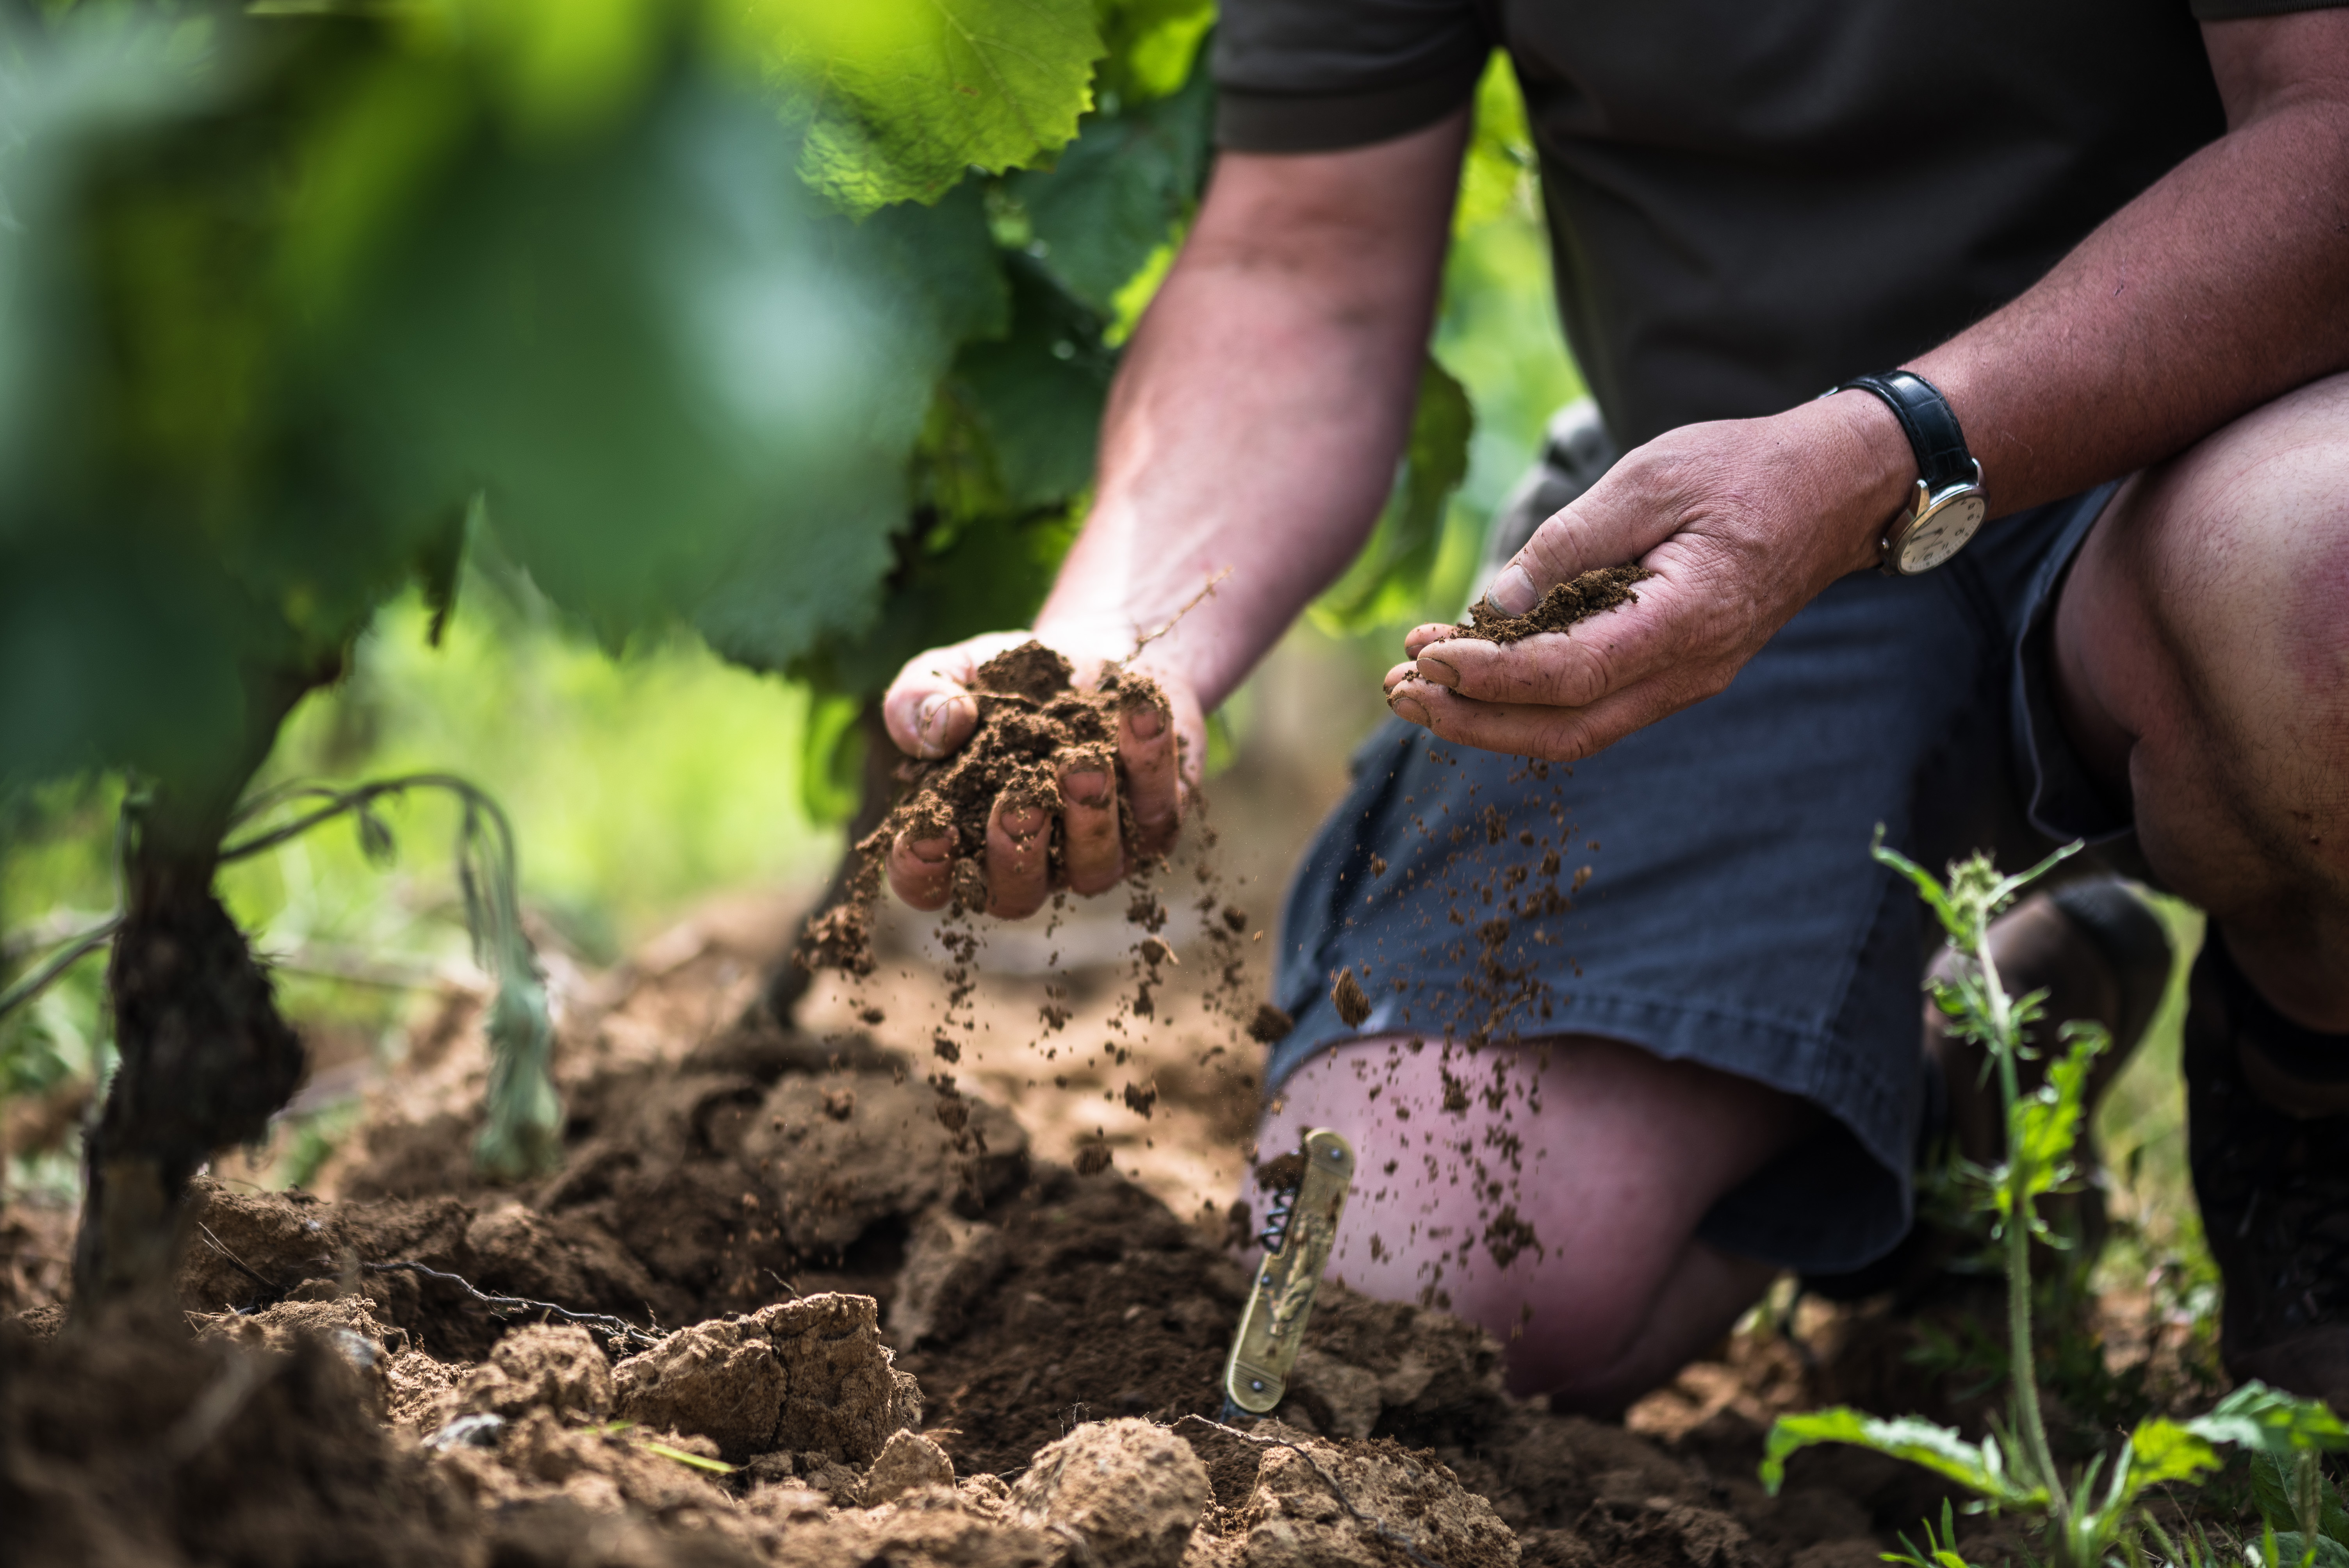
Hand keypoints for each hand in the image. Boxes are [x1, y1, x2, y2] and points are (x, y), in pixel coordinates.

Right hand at [879, 629, 1204, 918]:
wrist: (1096, 652)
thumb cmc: (1011, 681)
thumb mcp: (954, 672)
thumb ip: (918, 699)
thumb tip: (940, 729)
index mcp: (961, 836)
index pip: (928, 884)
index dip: (923, 870)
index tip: (931, 829)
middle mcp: (1027, 862)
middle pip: (1016, 893)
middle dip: (1018, 848)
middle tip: (1021, 800)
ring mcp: (1093, 851)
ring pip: (1094, 867)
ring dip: (1089, 817)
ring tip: (1083, 761)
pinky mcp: (1154, 824)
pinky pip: (1157, 812)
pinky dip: (1150, 761)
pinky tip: (1139, 713)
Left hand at [1383, 393, 1915, 760]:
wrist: (1833, 489)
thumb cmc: (1742, 470)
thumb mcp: (1646, 480)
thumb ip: (1568, 546)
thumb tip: (1491, 605)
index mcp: (1688, 621)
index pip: (1568, 675)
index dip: (1489, 674)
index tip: (1424, 653)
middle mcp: (1689, 671)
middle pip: (1564, 730)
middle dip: (1472, 720)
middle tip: (1398, 689)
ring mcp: (1686, 682)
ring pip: (1574, 731)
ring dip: (1490, 717)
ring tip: (1415, 687)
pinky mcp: (1675, 674)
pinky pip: (1592, 707)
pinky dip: (1527, 700)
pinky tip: (1474, 673)